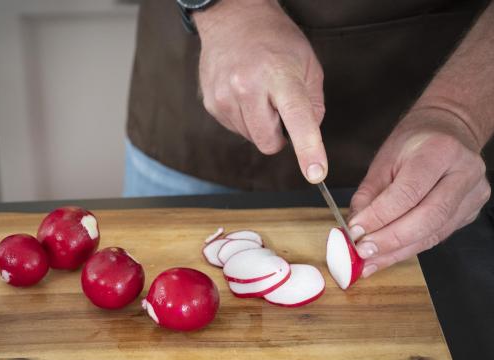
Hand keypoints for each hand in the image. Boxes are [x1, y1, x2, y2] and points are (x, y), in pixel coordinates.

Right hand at [194, 0, 326, 182]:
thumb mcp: (307, 63)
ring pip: (251, 138)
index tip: (316, 172)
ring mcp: (225, 96)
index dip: (308, 149)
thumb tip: (309, 133)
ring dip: (260, 125)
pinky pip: (235, 128)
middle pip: (268, 142)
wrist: (233, 18)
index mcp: (279, 75)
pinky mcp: (211, 103)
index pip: (297, 119)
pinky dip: (244, 119)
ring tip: (259, 94)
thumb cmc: (274, 39)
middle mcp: (248, 87)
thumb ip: (314, 103)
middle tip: (279, 109)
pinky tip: (243, 94)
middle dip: (279, 136)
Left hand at [348, 107, 490, 276]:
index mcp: (440, 151)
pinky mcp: (471, 212)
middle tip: (363, 252)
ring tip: (370, 262)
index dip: (380, 216)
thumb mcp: (384, 160)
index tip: (355, 232)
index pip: (408, 192)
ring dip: (397, 251)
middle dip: (390, 240)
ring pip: (433, 233)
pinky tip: (387, 256)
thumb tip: (355, 227)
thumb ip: (369, 194)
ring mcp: (473, 194)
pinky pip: (437, 236)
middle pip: (427, 217)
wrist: (448, 132)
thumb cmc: (413, 143)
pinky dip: (409, 249)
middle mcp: (464, 172)